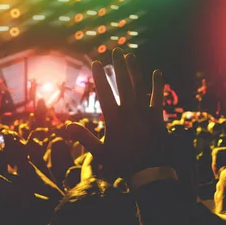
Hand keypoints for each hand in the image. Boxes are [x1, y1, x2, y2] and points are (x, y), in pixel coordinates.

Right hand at [68, 48, 168, 178]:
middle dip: (118, 67)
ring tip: (130, 56)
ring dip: (135, 71)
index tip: (96, 63)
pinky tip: (157, 72)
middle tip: (115, 52)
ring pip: (139, 87)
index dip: (100, 77)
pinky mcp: (158, 117)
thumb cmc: (122, 163)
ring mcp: (145, 113)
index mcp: (114, 119)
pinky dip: (157, 85)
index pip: (105, 93)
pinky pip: (158, 98)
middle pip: (123, 84)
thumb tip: (67, 127)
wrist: (149, 172)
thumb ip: (85, 138)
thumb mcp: (100, 153)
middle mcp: (130, 112)